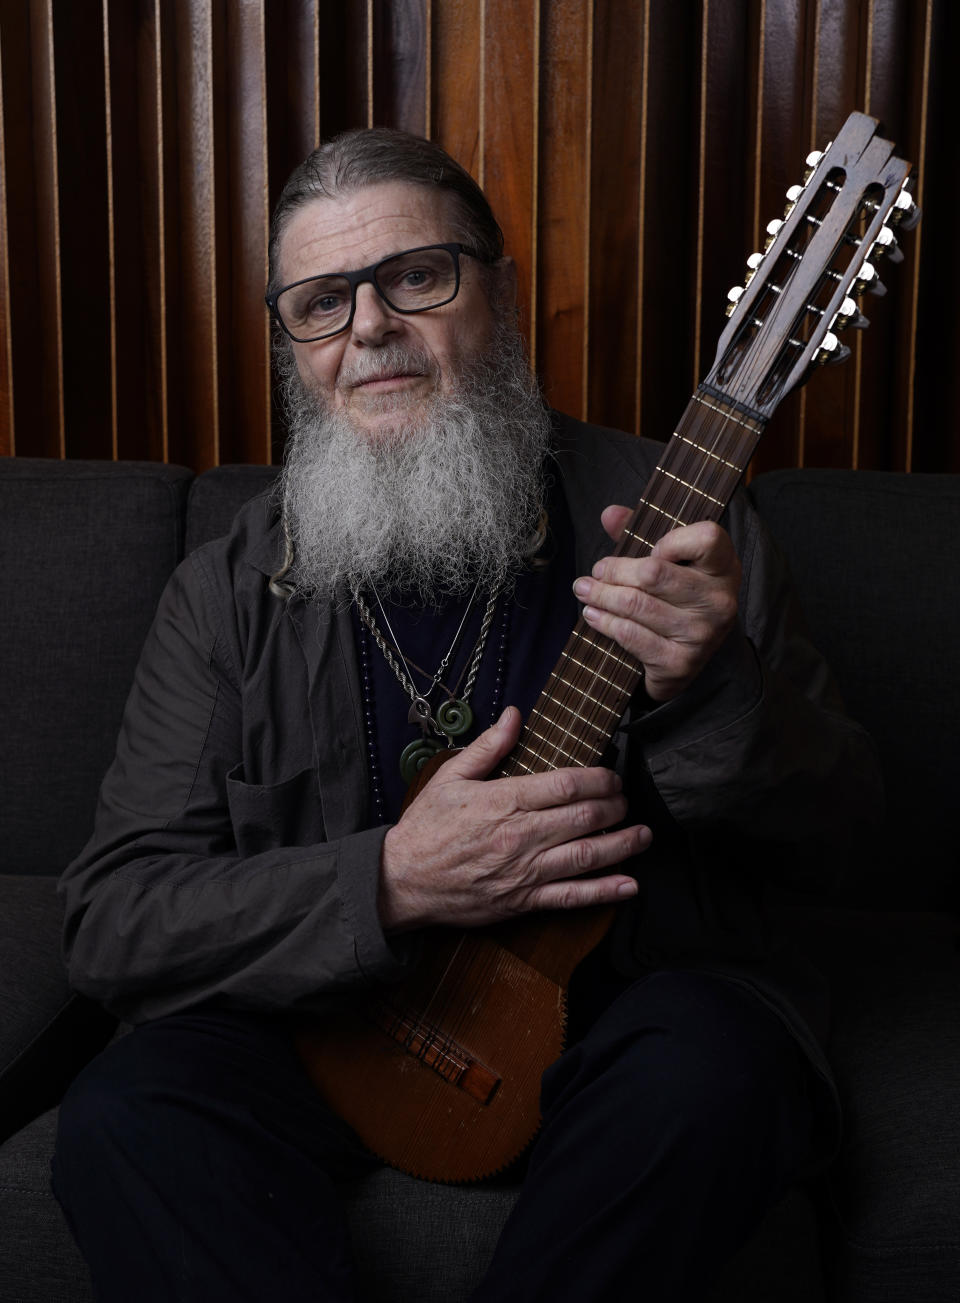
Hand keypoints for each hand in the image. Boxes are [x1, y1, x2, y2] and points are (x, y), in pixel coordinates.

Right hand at [378, 708, 649, 932]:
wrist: (402, 879)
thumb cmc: (426, 828)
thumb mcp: (450, 777)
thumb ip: (488, 747)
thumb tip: (515, 716)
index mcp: (504, 801)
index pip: (565, 786)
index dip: (597, 779)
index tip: (612, 776)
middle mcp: (520, 836)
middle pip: (583, 818)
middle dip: (615, 807)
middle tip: (627, 800)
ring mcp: (524, 871)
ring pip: (586, 856)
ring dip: (622, 844)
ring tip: (644, 834)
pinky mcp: (523, 900)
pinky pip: (571, 897)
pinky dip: (604, 892)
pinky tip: (630, 884)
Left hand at [573, 510, 740, 702]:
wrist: (686, 658)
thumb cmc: (675, 598)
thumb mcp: (668, 563)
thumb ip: (640, 534)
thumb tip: (610, 514)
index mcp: (724, 568)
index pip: (708, 539)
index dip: (674, 541)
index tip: (651, 550)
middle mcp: (719, 600)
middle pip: (655, 573)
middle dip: (615, 571)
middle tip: (595, 572)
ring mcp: (702, 634)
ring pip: (637, 604)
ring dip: (602, 595)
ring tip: (584, 590)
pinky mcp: (680, 662)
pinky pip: (632, 635)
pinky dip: (606, 622)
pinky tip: (593, 614)